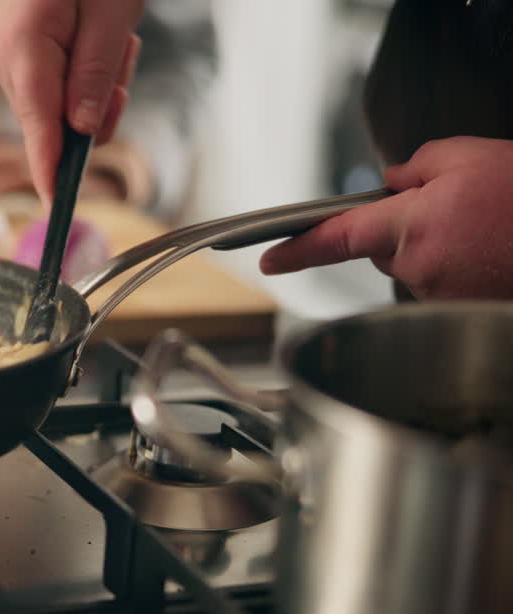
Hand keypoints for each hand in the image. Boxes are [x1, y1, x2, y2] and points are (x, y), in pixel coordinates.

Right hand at [0, 0, 143, 207]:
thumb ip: (96, 74)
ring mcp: (13, 56)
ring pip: (64, 103)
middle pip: (56, 121)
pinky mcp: (24, 51)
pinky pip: (61, 82)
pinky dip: (89, 68)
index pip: (39, 131)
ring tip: (113, 34)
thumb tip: (83, 130)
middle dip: (99, 107)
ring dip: (100, 83)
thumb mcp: (110, 12)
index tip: (59, 209)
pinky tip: (99, 33)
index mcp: (25, 52)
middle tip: (123, 60)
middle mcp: (10, 61)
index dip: (53, 173)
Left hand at [259, 136, 512, 299]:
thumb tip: (392, 182)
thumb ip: (416, 167)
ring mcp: (444, 296)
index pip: (336, 239)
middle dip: (406, 229)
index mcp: (410, 226)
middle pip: (384, 250)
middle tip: (460, 211)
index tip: (269, 263)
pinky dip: (463, 268)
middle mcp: (419, 269)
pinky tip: (494, 252)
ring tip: (487, 231)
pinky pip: (446, 285)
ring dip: (441, 249)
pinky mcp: (465, 311)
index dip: (298, 250)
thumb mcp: (468, 157)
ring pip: (418, 268)